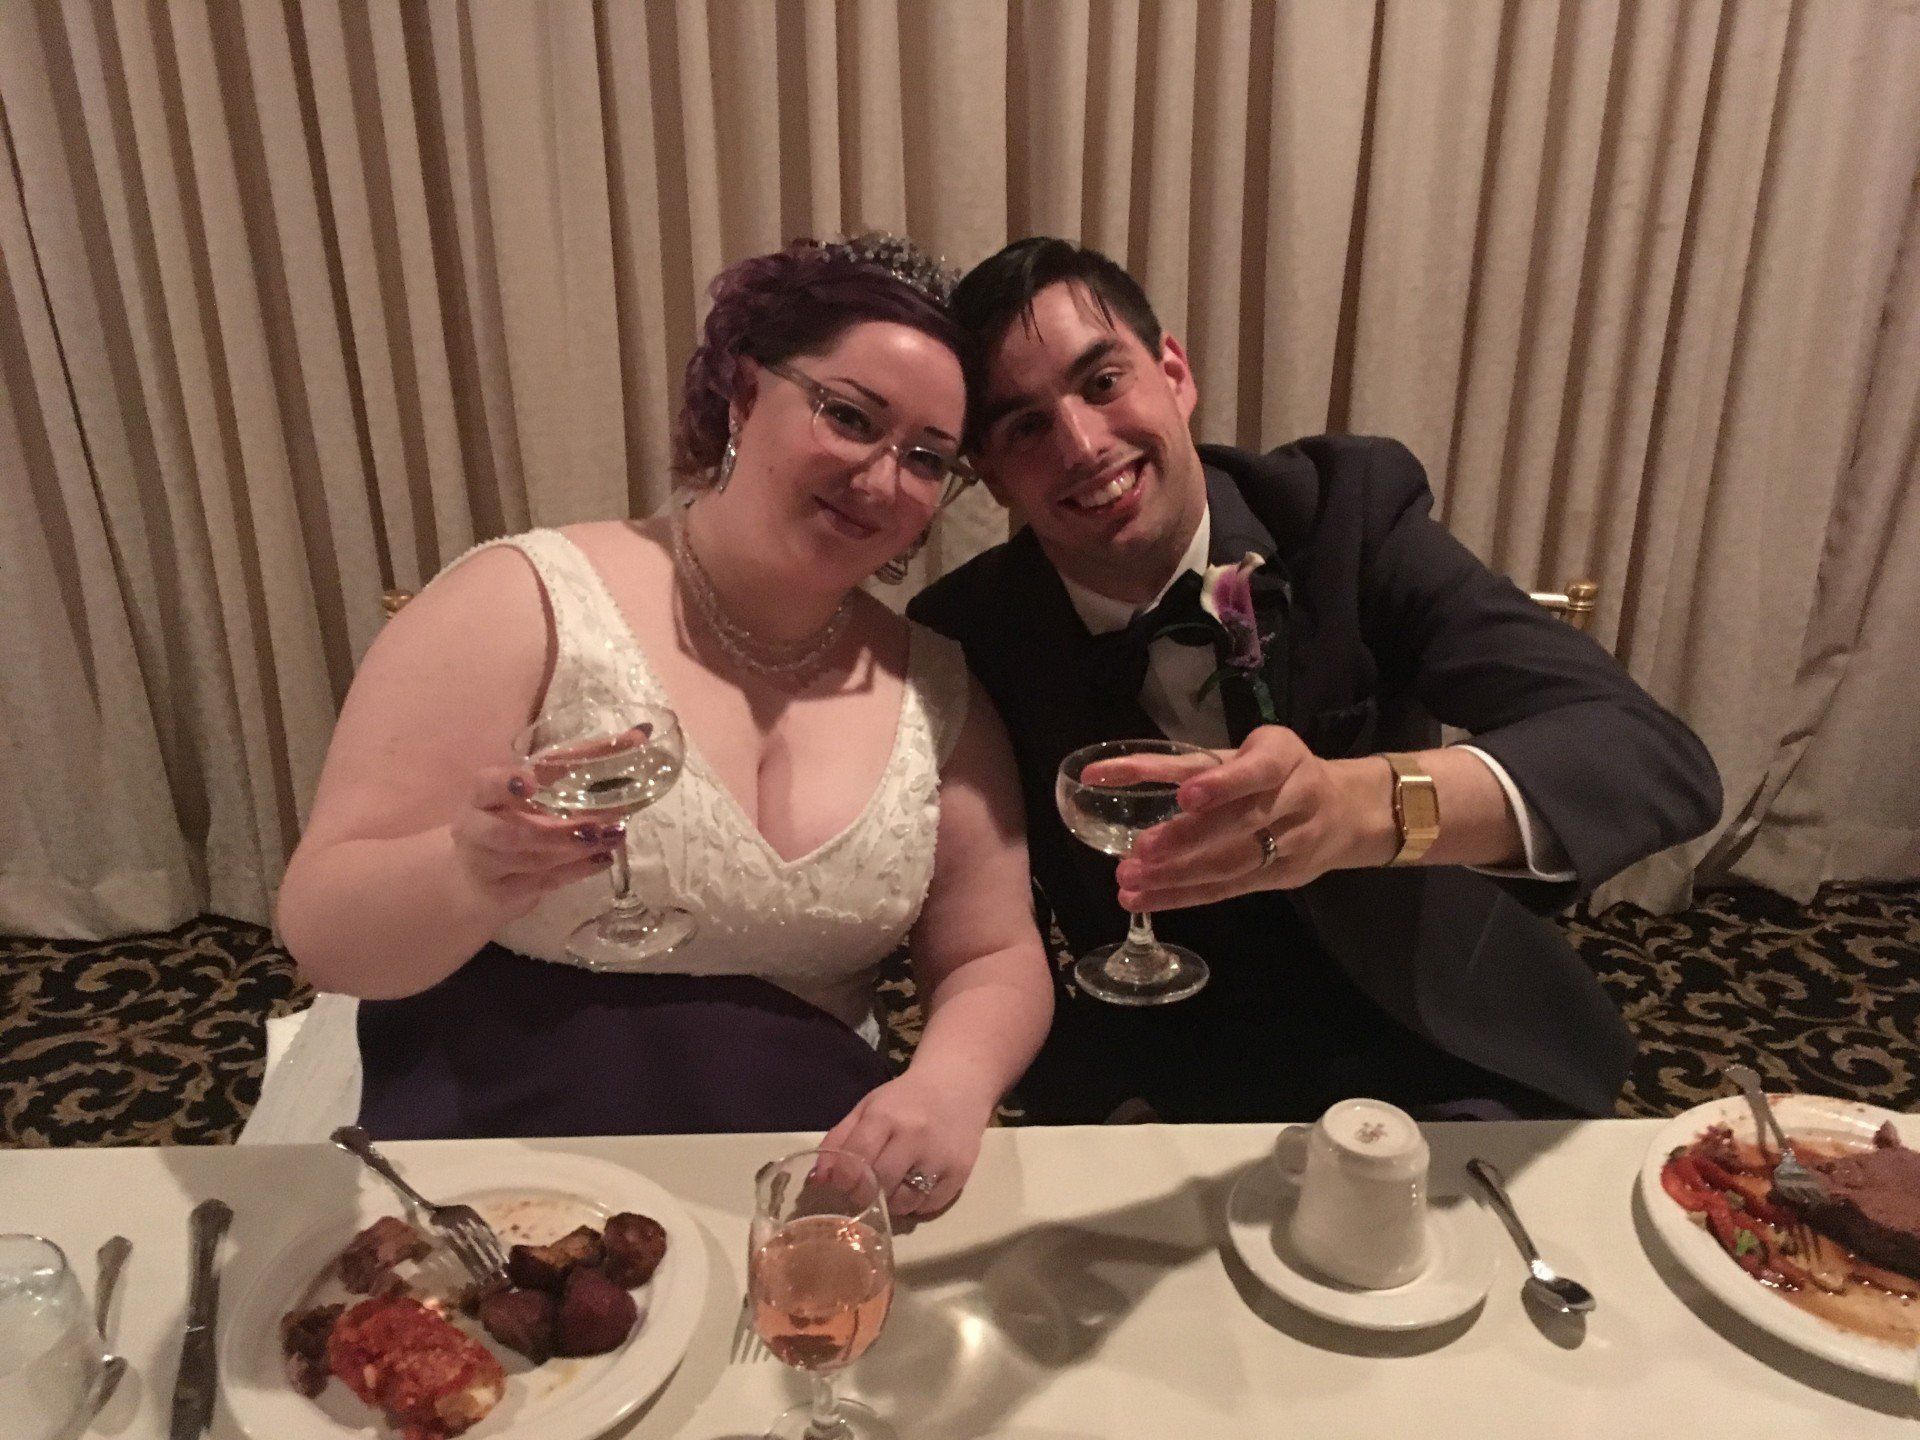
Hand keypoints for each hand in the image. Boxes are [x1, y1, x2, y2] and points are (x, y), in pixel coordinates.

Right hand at [447, 764, 624, 915]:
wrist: (478, 876)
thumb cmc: (516, 816)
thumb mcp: (536, 789)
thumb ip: (579, 763)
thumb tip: (642, 732)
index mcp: (483, 795)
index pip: (491, 783)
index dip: (506, 782)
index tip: (531, 782)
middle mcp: (477, 829)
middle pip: (509, 834)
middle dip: (555, 832)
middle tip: (597, 826)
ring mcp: (489, 865)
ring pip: (532, 861)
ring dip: (577, 850)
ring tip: (613, 837)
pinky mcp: (505, 892)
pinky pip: (544, 882)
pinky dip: (577, 870)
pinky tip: (604, 859)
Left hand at [820, 1069, 995, 1219]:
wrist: (957, 1084)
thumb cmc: (905, 1099)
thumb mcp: (868, 1108)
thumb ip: (839, 1140)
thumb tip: (817, 1180)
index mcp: (886, 1115)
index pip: (857, 1159)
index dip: (843, 1179)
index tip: (840, 1184)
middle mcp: (915, 1136)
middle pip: (880, 1184)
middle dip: (864, 1194)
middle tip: (863, 1191)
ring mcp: (940, 1156)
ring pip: (905, 1202)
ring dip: (891, 1203)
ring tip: (891, 1187)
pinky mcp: (960, 1172)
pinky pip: (929, 1206)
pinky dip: (917, 1205)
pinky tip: (914, 1187)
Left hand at [1108, 726, 1392, 909]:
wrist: (1348, 810)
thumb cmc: (1281, 772)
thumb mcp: (1249, 752)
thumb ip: (1198, 764)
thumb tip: (1117, 775)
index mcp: (1282, 756)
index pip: (1255, 771)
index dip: (1222, 784)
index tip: (1185, 796)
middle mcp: (1293, 799)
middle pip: (1241, 823)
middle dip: (1188, 838)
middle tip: (1139, 849)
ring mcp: (1291, 843)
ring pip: (1233, 863)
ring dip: (1177, 875)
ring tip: (1129, 879)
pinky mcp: (1279, 877)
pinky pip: (1229, 889)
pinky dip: (1183, 897)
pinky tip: (1144, 899)